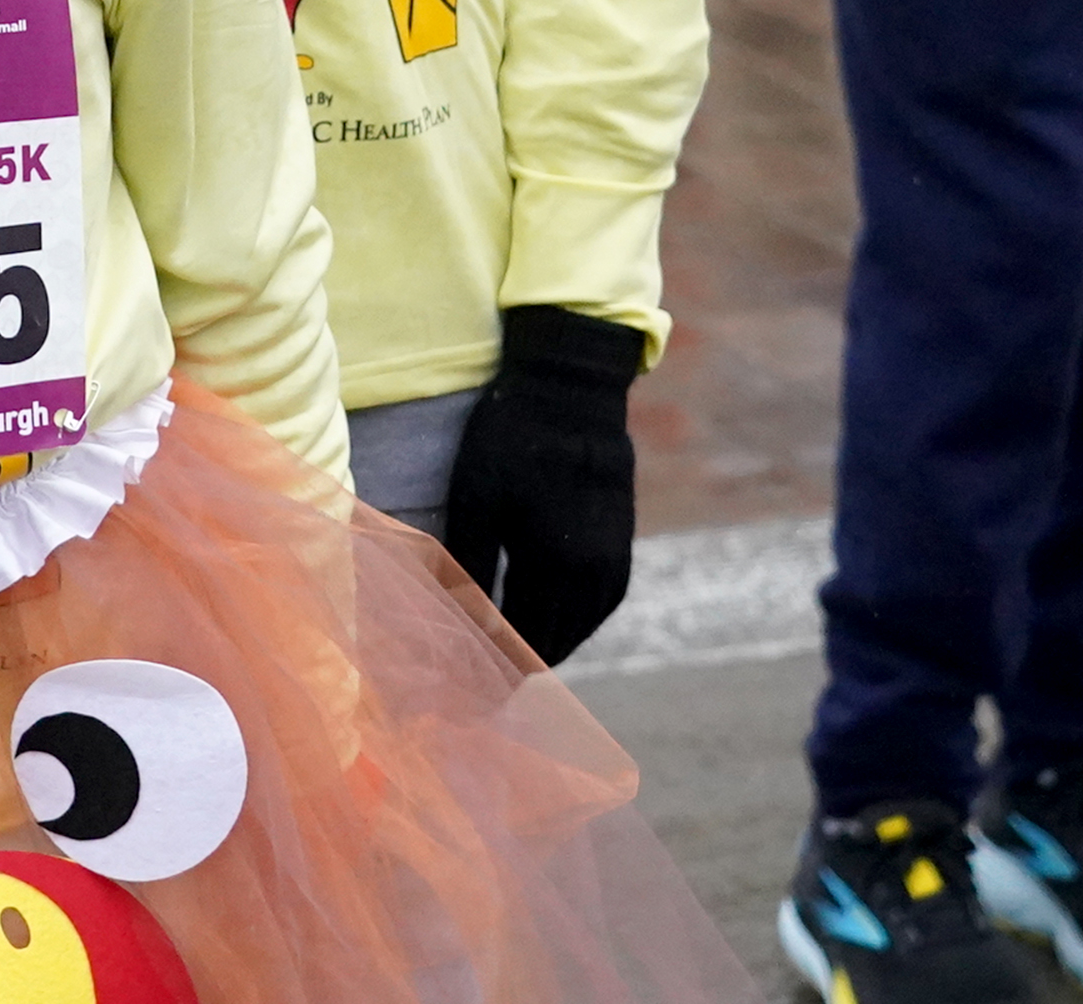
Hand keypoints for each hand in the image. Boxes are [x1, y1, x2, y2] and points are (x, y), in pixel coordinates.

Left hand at [443, 304, 642, 664]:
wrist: (571, 387)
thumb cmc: (511, 438)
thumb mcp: (476, 498)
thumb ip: (470, 564)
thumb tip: (460, 623)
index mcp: (553, 567)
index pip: (523, 644)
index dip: (495, 675)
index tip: (467, 694)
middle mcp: (592, 575)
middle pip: (554, 644)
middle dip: (517, 668)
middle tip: (482, 683)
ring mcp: (613, 560)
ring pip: (579, 627)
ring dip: (546, 645)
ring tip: (509, 657)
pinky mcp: (622, 543)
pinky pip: (597, 604)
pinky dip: (571, 620)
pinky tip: (547, 617)